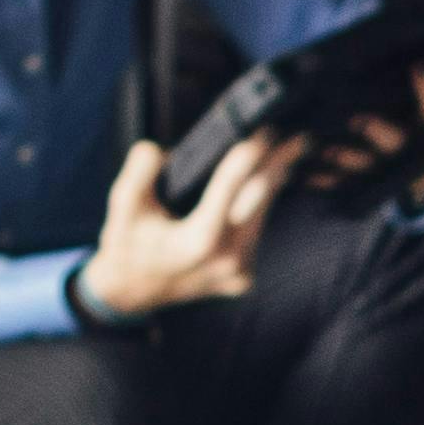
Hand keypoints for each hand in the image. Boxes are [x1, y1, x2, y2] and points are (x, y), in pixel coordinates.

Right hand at [79, 129, 295, 320]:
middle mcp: (225, 259)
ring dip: (274, 185)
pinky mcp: (244, 277)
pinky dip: (262, 208)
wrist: (131, 293)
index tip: (265, 131)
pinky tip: (272, 183)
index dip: (248, 156)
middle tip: (300, 137)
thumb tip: (158, 149)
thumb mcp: (123, 208)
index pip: (230, 188)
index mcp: (198, 243)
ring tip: (290, 153)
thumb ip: (138, 175)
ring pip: (263, 217)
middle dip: (280, 165)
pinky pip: (258, 233)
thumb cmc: (127, 245)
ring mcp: (238, 271)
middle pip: (261, 201)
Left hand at [329, 39, 423, 204]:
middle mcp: (417, 149)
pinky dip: (331, 181)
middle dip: (379, 131)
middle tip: (358, 120)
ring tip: (329, 150)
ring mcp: (394, 165)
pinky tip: (311, 177)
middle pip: (398, 141)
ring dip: (349, 158)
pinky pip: (349, 181)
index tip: (421, 64)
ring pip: (369, 163)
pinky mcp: (375, 178)